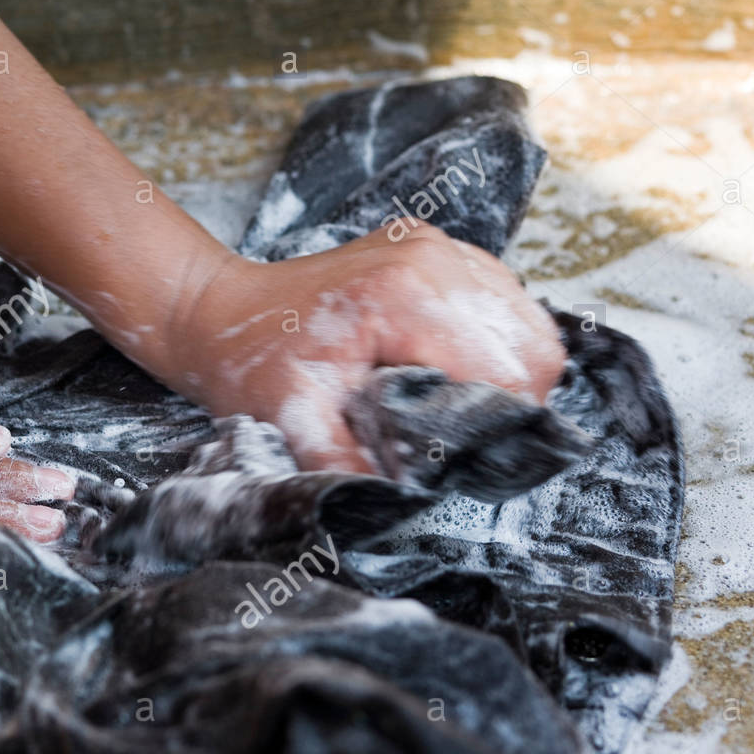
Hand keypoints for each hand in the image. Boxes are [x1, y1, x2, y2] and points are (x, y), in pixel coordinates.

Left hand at [167, 224, 566, 472]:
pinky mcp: (437, 248)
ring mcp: (438, 246)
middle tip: (461, 442)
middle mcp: (432, 259)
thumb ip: (351, 465)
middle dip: (511, 407)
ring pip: (528, 324)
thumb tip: (409, 506)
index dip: (498, 430)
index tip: (466, 461)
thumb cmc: (251, 363)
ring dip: (508, 374)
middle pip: (532, 348)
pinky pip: (503, 301)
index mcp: (402, 296)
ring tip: (454, 407)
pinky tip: (448, 368)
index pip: (507, 374)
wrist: (221, 312)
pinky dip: (492, 342)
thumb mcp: (294, 424)